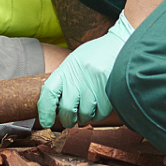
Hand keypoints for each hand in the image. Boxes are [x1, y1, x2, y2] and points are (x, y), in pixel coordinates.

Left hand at [37, 15, 131, 129]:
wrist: (121, 44)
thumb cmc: (96, 55)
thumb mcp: (76, 61)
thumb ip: (66, 80)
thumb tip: (54, 106)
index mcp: (67, 68)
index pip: (49, 92)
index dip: (44, 111)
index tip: (46, 122)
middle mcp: (78, 75)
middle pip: (66, 108)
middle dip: (67, 120)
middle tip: (70, 120)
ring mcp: (94, 83)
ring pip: (85, 113)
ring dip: (84, 118)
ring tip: (86, 112)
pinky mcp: (109, 89)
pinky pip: (100, 113)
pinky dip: (98, 116)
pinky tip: (98, 108)